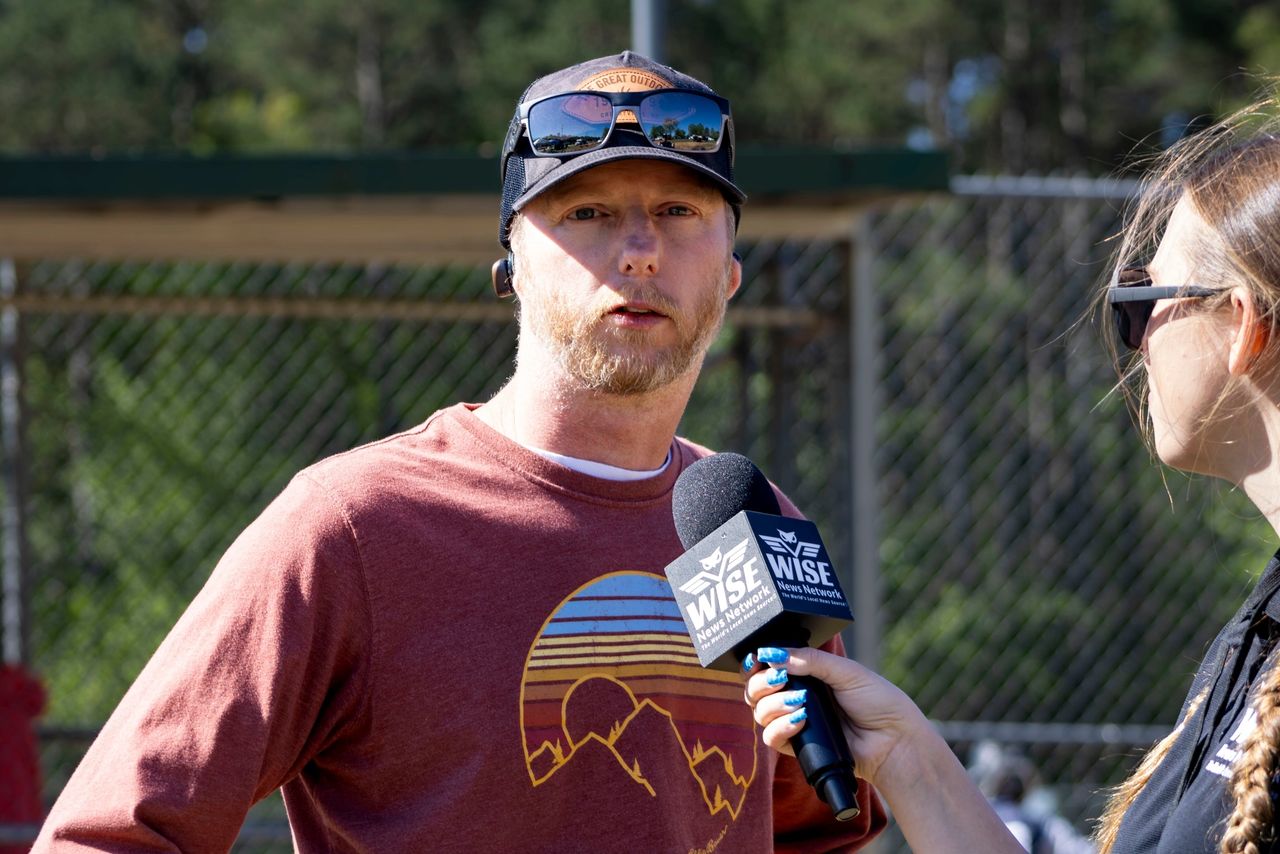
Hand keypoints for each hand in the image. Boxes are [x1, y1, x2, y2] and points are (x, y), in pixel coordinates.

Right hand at [744, 646, 932, 788]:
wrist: (894, 740)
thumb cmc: (878, 701)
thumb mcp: (845, 671)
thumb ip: (809, 659)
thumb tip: (773, 653)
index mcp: (807, 673)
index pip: (768, 666)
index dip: (757, 662)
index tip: (759, 659)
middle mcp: (796, 695)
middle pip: (756, 690)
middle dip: (761, 682)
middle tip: (779, 679)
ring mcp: (795, 721)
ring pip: (760, 712)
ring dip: (773, 704)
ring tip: (800, 701)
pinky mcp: (798, 746)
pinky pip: (771, 738)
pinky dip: (780, 727)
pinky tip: (800, 720)